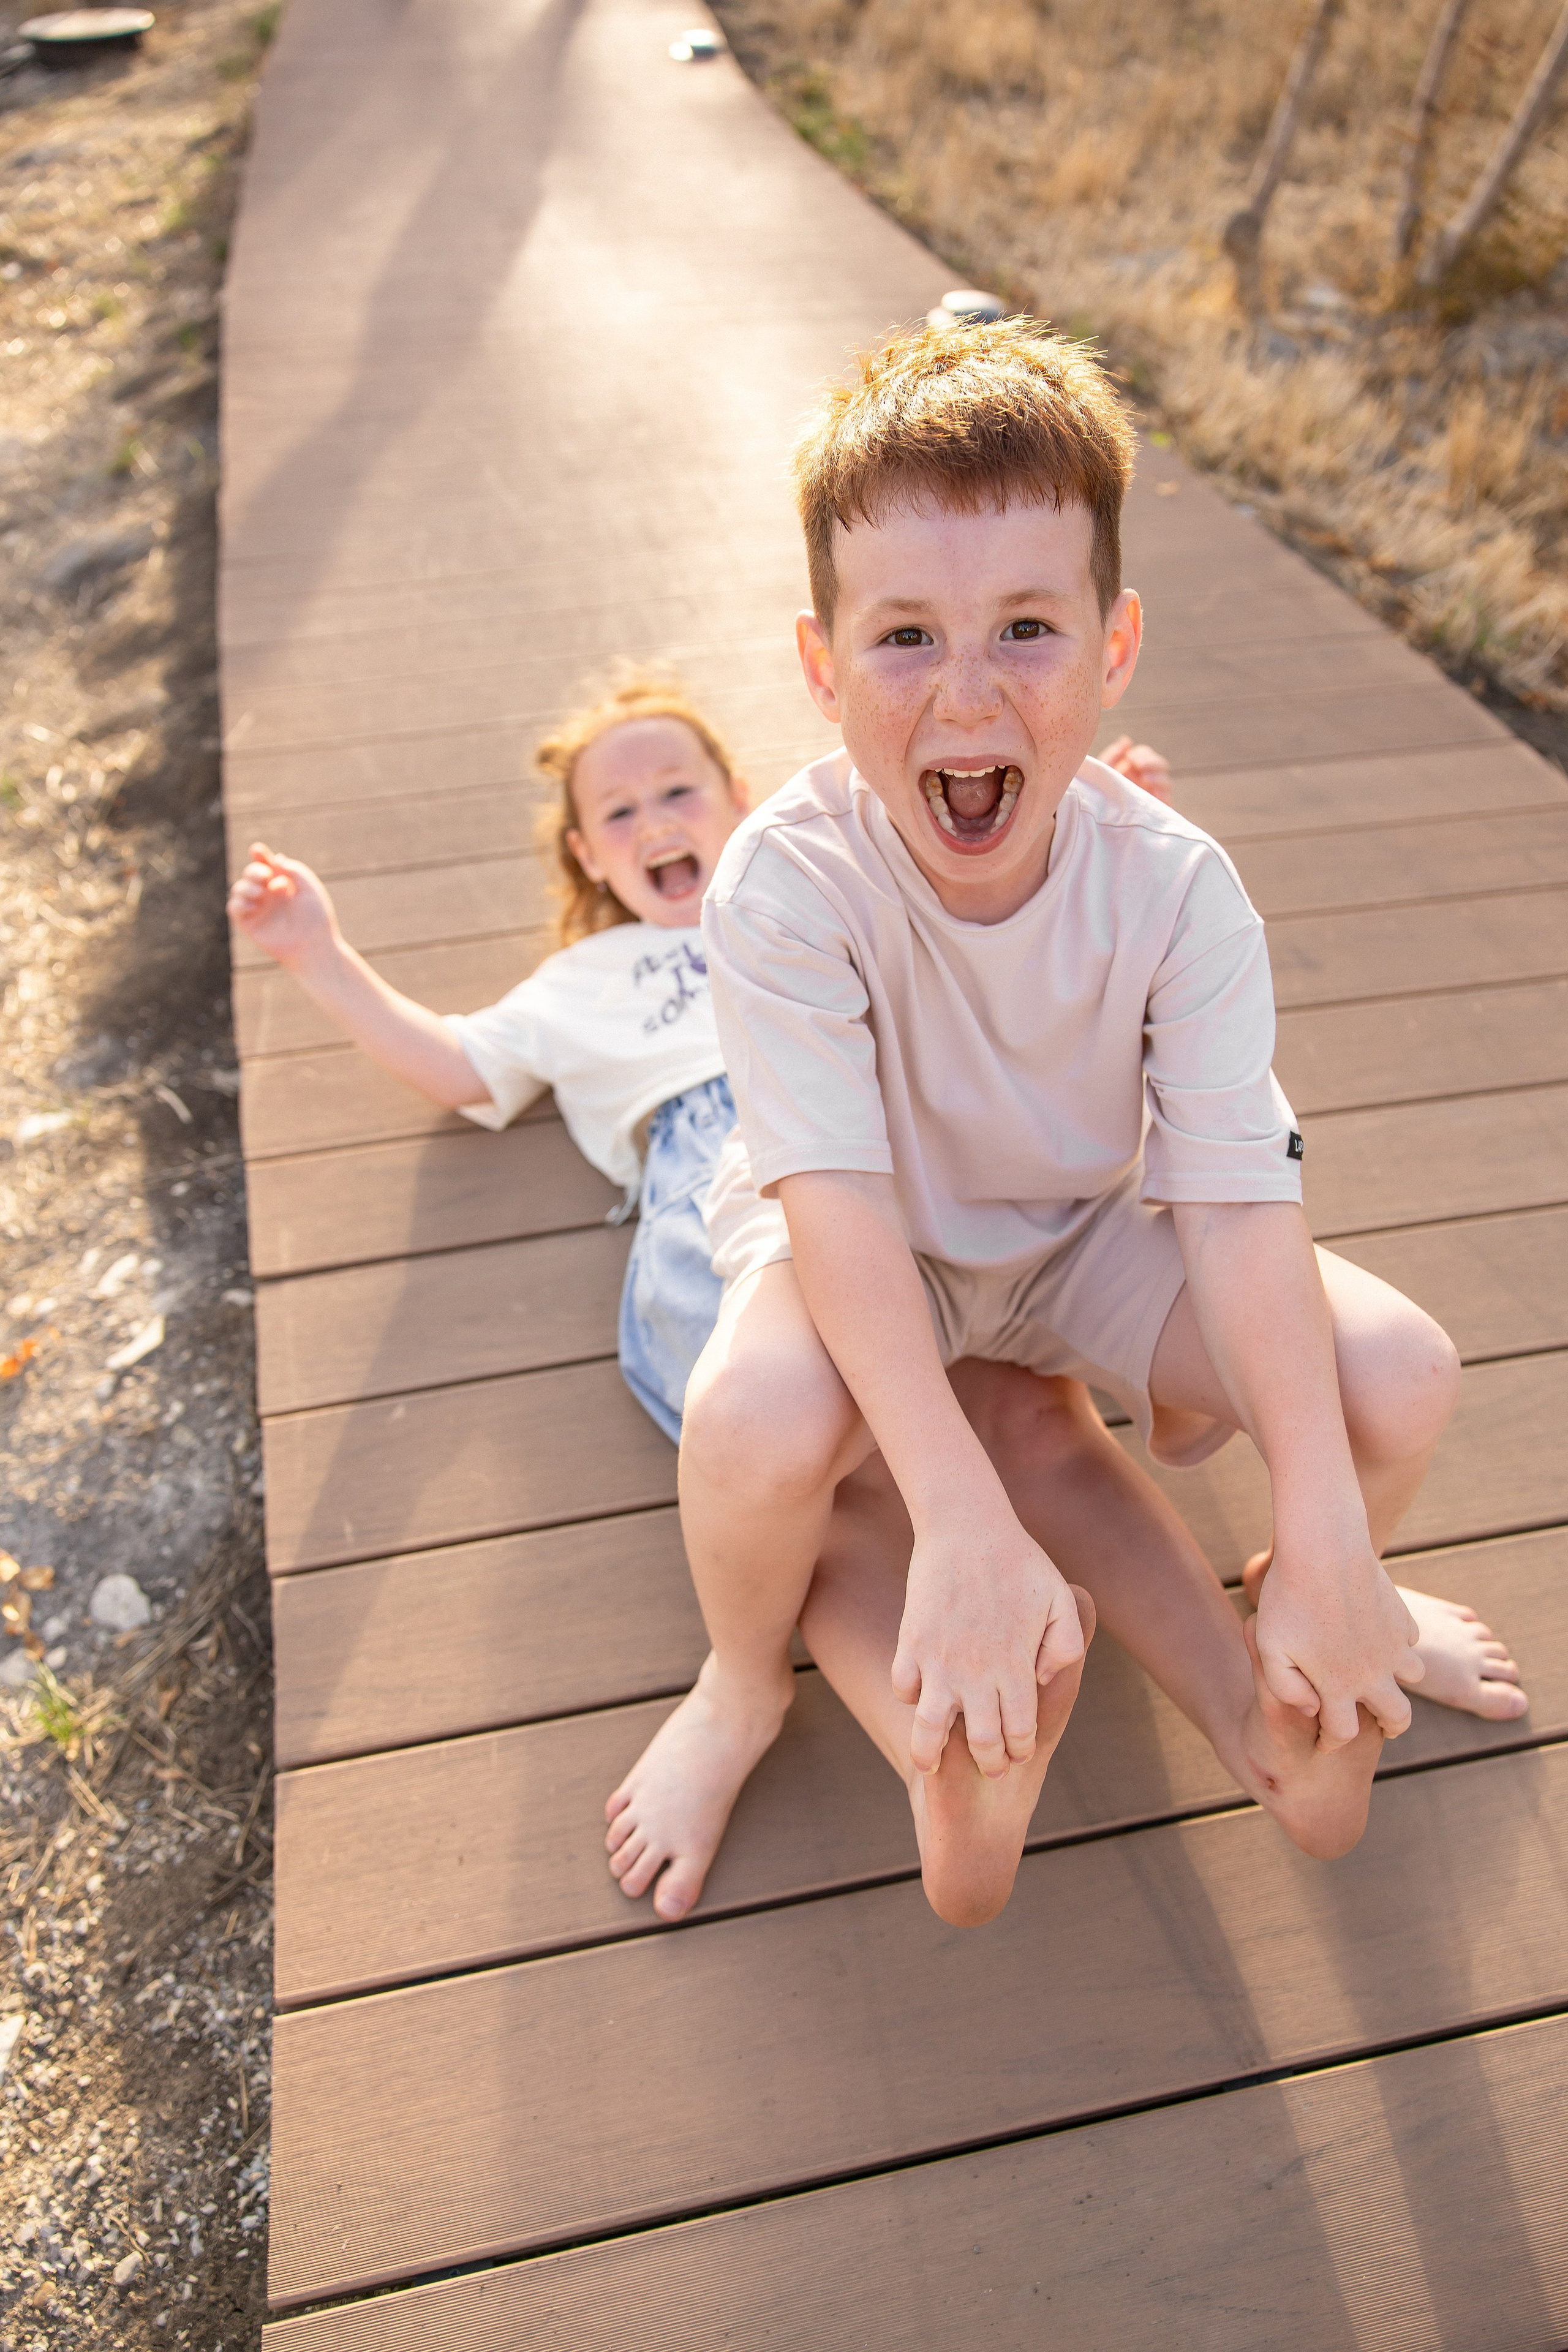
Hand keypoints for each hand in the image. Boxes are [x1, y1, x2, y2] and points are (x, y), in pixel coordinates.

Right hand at [226, 843, 337, 972]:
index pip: (267, 866)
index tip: (257, 849)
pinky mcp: (249, 925)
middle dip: (254, 871)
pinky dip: (239, 902)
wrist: (313, 946)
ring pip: (239, 889)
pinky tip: (254, 905)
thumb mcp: (309, 888)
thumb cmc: (316, 918)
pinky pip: (234, 908)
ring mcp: (258, 910)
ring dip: (246, 886)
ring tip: (261, 892)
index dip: (260, 856)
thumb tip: (277, 858)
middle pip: (251, 875)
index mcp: (283, 885)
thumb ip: (294, 870)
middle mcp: (269, 896)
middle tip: (266, 877)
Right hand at [892, 1513, 1085, 1777]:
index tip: (1017, 1751)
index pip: (1020, 1731)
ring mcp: (940, 1660)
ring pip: (928, 1729)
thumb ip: (1066, 1647)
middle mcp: (977, 1673)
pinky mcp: (911, 1643)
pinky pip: (903, 1688)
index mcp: (1017, 1667)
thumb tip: (1041, 1682)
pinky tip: (919, 1695)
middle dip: (988, 1762)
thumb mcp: (1062, 1601)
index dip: (1019, 1749)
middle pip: (982, 1741)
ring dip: (928, 1753)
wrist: (968, 1526)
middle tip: (989, 1765)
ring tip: (928, 1762)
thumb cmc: (1020, 1561)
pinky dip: (909, 1697)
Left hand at [1101, 735, 1172, 805]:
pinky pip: (1167, 801)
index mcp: (1135, 769)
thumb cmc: (1098, 793)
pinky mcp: (1156, 811)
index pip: (1147, 755)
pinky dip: (1163, 794)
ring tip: (1145, 778)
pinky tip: (1153, 792)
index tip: (1130, 757)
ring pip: (1166, 782)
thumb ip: (1113, 755)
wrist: (1095, 818)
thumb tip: (1127, 740)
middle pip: (1161, 765)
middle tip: (1139, 765)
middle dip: (1152, 762)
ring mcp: (1153, 795)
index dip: (1142, 753)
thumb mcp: (1103, 773)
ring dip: (1158, 777)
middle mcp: (1147, 780)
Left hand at [1253, 1528, 1421, 1748]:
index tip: (1325, 1739)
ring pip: (1413, 1678)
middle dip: (1391, 1728)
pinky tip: (1382, 1637)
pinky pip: (1411, 1641)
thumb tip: (1313, 1709)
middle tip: (1381, 1725)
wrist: (1323, 1549)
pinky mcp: (1402, 1617)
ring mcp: (1393, 1644)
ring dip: (1400, 1683)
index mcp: (1338, 1685)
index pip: (1342, 1733)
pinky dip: (1400, 1646)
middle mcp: (1374, 1671)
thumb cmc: (1287, 1598)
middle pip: (1399, 1718)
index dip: (1332, 1742)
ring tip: (1383, 1679)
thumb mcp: (1269, 1648)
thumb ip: (1285, 1688)